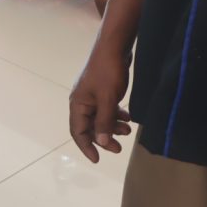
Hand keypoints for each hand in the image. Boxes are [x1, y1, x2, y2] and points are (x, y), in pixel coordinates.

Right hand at [68, 40, 133, 162]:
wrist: (115, 46)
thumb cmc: (108, 72)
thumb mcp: (108, 99)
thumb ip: (104, 122)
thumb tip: (102, 143)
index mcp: (78, 103)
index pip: (78, 131)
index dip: (86, 147)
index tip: (98, 160)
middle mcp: (83, 101)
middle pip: (90, 127)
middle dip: (104, 139)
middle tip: (119, 149)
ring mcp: (93, 95)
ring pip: (101, 118)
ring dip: (113, 127)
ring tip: (128, 130)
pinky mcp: (103, 89)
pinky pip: (107, 108)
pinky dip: (116, 115)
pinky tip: (128, 118)